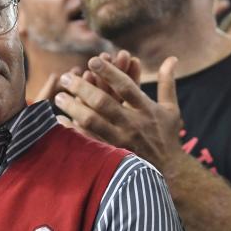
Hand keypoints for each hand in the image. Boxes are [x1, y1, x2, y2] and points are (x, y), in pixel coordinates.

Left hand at [53, 55, 183, 172]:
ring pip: (93, 122)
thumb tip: (172, 58)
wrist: (169, 172)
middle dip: (84, 88)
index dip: (110, 72)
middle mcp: (133, 124)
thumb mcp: (171, 109)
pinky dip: (73, 131)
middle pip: (104, 103)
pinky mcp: (111, 155)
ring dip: (74, 107)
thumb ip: (167, 83)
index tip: (93, 60)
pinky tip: (59, 121)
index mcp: (146, 110)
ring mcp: (121, 140)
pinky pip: (88, 141)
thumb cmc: (167, 137)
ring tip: (58, 97)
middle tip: (66, 77)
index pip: (126, 87)